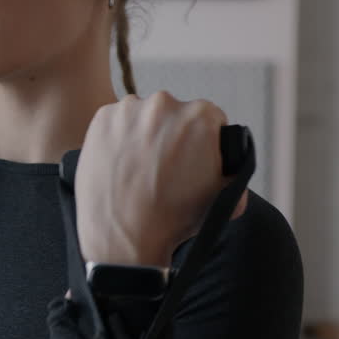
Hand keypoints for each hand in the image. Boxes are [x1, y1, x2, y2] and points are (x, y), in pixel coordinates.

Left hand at [73, 91, 248, 267]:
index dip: (203, 140)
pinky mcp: (102, 118)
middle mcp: (164, 104)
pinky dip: (119, 137)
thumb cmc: (172, 218)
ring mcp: (129, 109)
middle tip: (164, 165)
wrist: (123, 234)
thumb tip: (234, 161)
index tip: (192, 155)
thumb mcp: (224, 197)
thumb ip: (236, 171)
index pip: (210, 118)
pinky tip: (121, 163)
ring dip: (144, 134)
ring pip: (144, 116)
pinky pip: (116, 122)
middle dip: (173, 135)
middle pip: (175, 114)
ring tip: (140, 168)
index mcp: (200, 117)